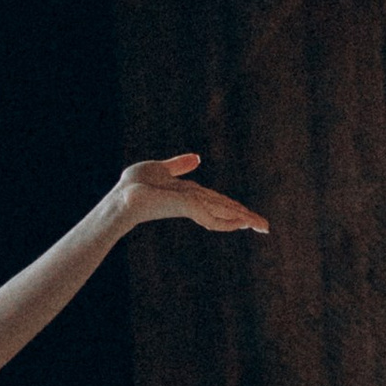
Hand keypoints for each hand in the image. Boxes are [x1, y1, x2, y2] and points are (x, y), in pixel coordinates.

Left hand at [109, 155, 266, 237]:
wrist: (120, 198)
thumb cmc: (134, 185)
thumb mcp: (160, 169)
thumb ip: (179, 166)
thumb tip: (197, 158)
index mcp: (190, 194)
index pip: (218, 201)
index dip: (234, 208)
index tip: (248, 216)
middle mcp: (194, 202)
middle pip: (225, 209)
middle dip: (245, 218)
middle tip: (265, 227)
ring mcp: (191, 206)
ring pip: (224, 214)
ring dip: (244, 219)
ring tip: (263, 226)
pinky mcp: (187, 207)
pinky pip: (212, 216)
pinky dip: (228, 221)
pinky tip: (242, 223)